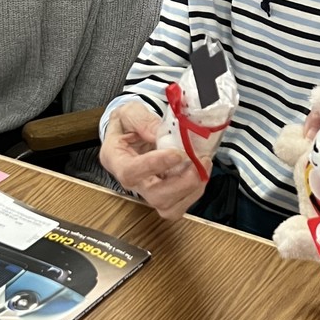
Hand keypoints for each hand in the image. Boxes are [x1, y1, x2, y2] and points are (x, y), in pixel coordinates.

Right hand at [100, 101, 209, 220]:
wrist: (131, 131)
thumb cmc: (127, 123)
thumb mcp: (130, 112)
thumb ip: (143, 121)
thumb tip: (160, 134)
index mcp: (116, 160)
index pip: (131, 172)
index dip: (154, 165)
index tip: (177, 154)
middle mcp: (131, 182)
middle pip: (155, 196)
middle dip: (182, 183)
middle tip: (201, 162)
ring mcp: (148, 191)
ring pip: (169, 207)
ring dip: (192, 189)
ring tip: (204, 165)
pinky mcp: (163, 194)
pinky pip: (180, 204)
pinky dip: (195, 191)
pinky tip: (202, 171)